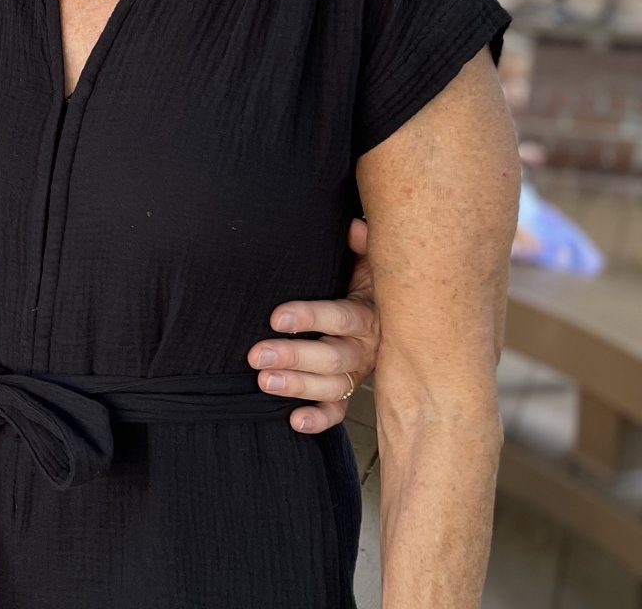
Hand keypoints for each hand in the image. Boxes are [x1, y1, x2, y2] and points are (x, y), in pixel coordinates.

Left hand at [250, 218, 378, 432]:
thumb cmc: (367, 285)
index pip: (340, 316)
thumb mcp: (370, 264)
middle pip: (332, 357)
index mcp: (367, 313)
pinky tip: (294, 422)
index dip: (310, 316)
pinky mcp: (348, 391)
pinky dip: (319, 419)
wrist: (392, 319)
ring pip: (332, 386)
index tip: (276, 317)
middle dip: (293, 356)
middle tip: (256, 355)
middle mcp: (364, 346)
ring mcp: (356, 372)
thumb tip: (355, 226)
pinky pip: (337, 411)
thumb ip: (364, 245)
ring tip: (265, 382)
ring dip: (299, 387)